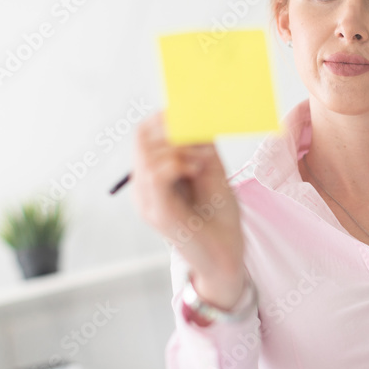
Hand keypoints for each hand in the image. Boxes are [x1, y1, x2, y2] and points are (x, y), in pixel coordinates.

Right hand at [131, 110, 245, 308]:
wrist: (227, 258)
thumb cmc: (220, 218)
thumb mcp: (212, 172)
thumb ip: (200, 146)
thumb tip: (197, 114)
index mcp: (152, 178)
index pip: (143, 134)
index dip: (165, 117)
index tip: (192, 111)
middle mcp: (143, 189)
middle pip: (141, 138)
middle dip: (172, 128)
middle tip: (200, 135)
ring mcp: (147, 202)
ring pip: (148, 154)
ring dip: (180, 146)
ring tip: (203, 158)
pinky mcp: (158, 214)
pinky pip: (155, 174)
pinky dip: (177, 162)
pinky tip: (197, 168)